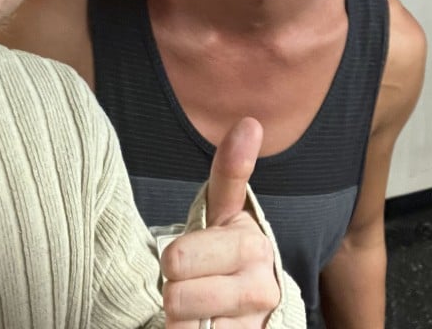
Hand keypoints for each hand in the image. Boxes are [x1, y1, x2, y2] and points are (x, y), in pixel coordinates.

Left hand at [161, 117, 279, 327]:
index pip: (183, 256)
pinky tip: (198, 328)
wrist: (253, 305)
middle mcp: (260, 285)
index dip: (173, 258)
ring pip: (182, 320)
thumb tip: (251, 123)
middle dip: (170, 287)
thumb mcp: (224, 210)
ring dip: (176, 318)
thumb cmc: (226, 252)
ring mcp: (253, 321)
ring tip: (191, 307)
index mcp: (251, 243)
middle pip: (177, 287)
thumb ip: (231, 171)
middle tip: (184, 282)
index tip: (176, 260)